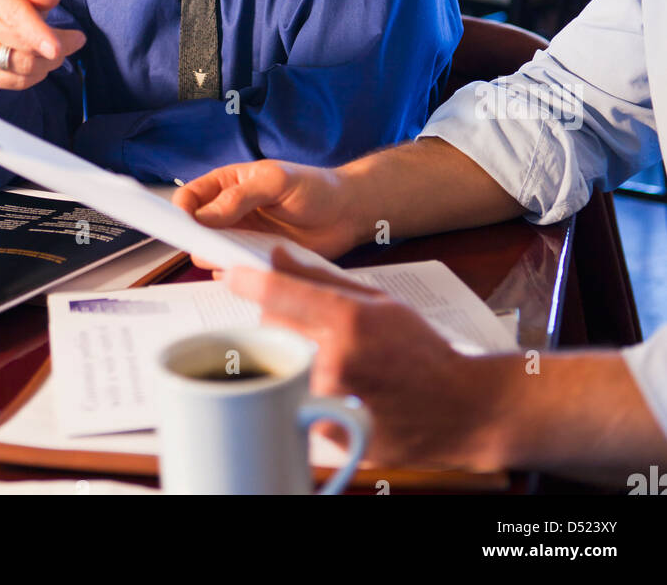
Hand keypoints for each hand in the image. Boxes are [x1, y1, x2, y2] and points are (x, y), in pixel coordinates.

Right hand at [0, 0, 85, 90]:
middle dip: (59, 46)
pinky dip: (37, 74)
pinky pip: (18, 81)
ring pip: (24, 67)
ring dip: (49, 61)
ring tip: (56, 48)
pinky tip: (40, 59)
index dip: (37, 33)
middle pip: (24, 46)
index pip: (15, 16)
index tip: (56, 48)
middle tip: (76, 39)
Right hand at [172, 159, 361, 259]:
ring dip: (217, 260)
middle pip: (195, 230)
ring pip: (212, 254)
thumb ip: (240, 196)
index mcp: (228, 184)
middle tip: (210, 247)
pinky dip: (236, 276)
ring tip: (234, 260)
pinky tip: (248, 273)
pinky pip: (236, 272)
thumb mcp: (276, 181)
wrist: (347, 213)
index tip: (185, 224)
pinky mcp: (257, 260)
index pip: (190, 197)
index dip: (182, 210)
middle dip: (196, 240)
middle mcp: (230, 213)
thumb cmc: (314, 187)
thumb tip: (203, 216)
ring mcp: (243, 238)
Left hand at [225, 247, 504, 470]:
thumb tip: (277, 257)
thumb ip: (322, 279)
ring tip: (331, 356)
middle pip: (272, 329)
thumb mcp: (379, 302)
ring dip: (292, 355)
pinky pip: (295, 398)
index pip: (280, 294)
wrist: (460, 410)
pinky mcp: (328, 432)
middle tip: (307, 321)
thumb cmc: (424, 352)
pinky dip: (305, 388)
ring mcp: (330, 402)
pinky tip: (338, 386)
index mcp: (349, 322)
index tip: (230, 274)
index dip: (249, 281)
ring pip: (280, 363)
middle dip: (279, 319)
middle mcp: (334, 361)